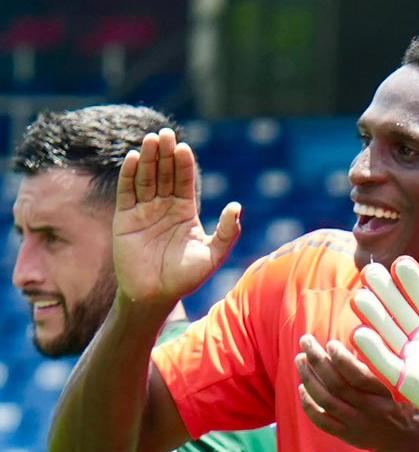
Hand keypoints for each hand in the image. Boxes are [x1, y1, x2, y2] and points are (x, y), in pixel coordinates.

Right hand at [112, 128, 242, 309]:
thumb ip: (227, 233)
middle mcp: (164, 206)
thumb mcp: (212, 255)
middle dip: (166, 154)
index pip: (185, 181)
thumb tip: (237, 206)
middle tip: (166, 134)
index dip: (184, 164)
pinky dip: (129, 175)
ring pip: (146, 178)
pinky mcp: (124, 218)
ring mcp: (144, 210)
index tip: (184, 147)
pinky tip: (133, 159)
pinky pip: (127, 192)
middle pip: (165, 174)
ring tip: (151, 139)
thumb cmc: (186, 277)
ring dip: (148, 159)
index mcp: (186, 211)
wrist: (155, 294)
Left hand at [296, 334, 418, 451]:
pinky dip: (308, 405)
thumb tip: (355, 347)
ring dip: (309, 378)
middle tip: (306, 341)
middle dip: (318, 361)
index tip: (331, 343)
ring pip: (326, 401)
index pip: (359, 377)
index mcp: (385, 397)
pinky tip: (302, 388)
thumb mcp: (402, 387)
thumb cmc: (407, 406)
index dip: (341, 360)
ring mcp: (356, 425)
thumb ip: (381, 371)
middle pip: (336, 386)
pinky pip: (322, 421)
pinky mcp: (347, 435)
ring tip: (300, 359)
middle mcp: (369, 412)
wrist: (409, 442)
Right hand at [347, 257, 418, 451]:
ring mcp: (412, 360)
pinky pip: (384, 363)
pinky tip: (361, 332)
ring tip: (360, 295)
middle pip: (399, 312)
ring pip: (387, 333)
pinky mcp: (405, 382)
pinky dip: (372, 350)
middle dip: (386, 292)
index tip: (402, 263)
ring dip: (373, 316)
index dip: (412, 283)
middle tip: (370, 270)